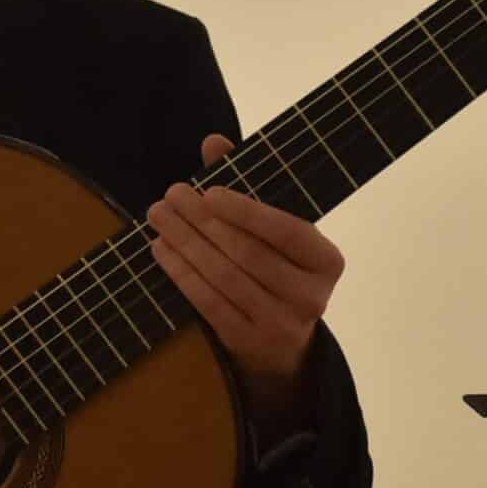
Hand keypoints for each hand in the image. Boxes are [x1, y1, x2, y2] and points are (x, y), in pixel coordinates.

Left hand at [146, 134, 345, 435]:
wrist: (283, 344)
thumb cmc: (277, 269)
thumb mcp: (274, 232)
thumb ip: (248, 186)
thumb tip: (214, 142)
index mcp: (327, 260)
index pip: (286, 230)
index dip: (246, 211)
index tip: (207, 191)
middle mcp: (312, 296)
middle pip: (248, 253)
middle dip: (203, 222)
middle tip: (169, 196)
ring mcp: (282, 325)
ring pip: (225, 277)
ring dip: (186, 244)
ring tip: (160, 218)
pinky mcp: (251, 344)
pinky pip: (210, 303)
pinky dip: (182, 274)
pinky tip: (162, 250)